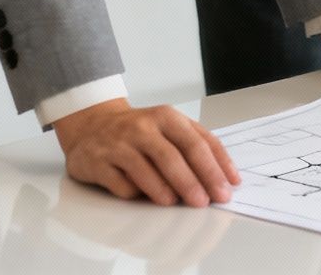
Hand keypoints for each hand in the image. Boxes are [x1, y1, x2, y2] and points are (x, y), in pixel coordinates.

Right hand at [54, 99, 240, 206]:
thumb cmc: (140, 131)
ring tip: (176, 203)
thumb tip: (226, 177)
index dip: (215, 166)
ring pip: (145, 171)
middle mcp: (142, 128)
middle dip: (192, 182)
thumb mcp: (169, 126)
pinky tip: (143, 197)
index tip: (228, 187)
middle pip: (172, 157)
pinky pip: (121, 185)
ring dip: (164, 191)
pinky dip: (135, 194)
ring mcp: (118, 145)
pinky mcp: (98, 163)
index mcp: (166, 117)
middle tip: (205, 202)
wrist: (92, 125)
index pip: (196, 142)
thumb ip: (196, 145)